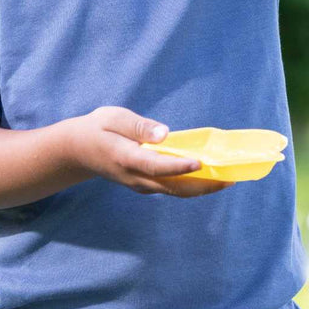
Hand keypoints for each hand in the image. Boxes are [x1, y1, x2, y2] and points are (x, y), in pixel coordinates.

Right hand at [64, 106, 230, 198]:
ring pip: (174, 191)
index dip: (179, 166)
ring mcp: (140, 184)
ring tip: (227, 180)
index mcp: (126, 158)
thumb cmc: (98, 128)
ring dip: (201, 188)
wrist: (78, 151)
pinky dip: (191, 186)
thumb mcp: (113, 117)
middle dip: (202, 185)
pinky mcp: (145, 184)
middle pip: (172, 186)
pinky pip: (171, 188)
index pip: (156, 166)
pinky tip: (209, 178)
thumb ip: (139, 126)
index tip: (200, 162)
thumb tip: (164, 134)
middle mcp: (135, 177)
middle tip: (230, 179)